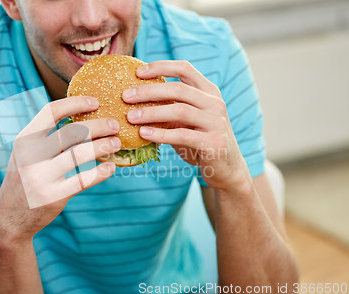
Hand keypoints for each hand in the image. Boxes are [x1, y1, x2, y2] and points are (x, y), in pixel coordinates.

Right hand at [0, 96, 120, 241]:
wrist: (10, 216)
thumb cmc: (25, 178)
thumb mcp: (26, 153)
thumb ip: (46, 136)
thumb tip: (81, 116)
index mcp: (25, 139)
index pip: (51, 111)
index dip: (76, 103)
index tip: (96, 102)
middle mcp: (31, 155)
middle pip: (71, 131)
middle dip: (98, 125)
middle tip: (114, 125)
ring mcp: (41, 177)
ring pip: (79, 154)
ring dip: (103, 146)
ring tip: (116, 143)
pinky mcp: (53, 196)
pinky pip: (83, 180)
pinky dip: (100, 172)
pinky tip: (110, 167)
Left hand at [122, 61, 250, 191]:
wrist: (226, 168)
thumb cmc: (199, 140)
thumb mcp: (186, 120)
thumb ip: (169, 108)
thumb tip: (135, 99)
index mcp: (208, 91)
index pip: (184, 69)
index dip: (161, 67)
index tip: (137, 73)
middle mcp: (215, 103)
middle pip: (178, 89)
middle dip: (149, 91)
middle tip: (126, 96)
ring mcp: (216, 122)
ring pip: (180, 111)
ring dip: (152, 113)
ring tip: (130, 117)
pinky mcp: (214, 142)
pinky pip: (183, 135)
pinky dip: (161, 134)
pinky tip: (144, 134)